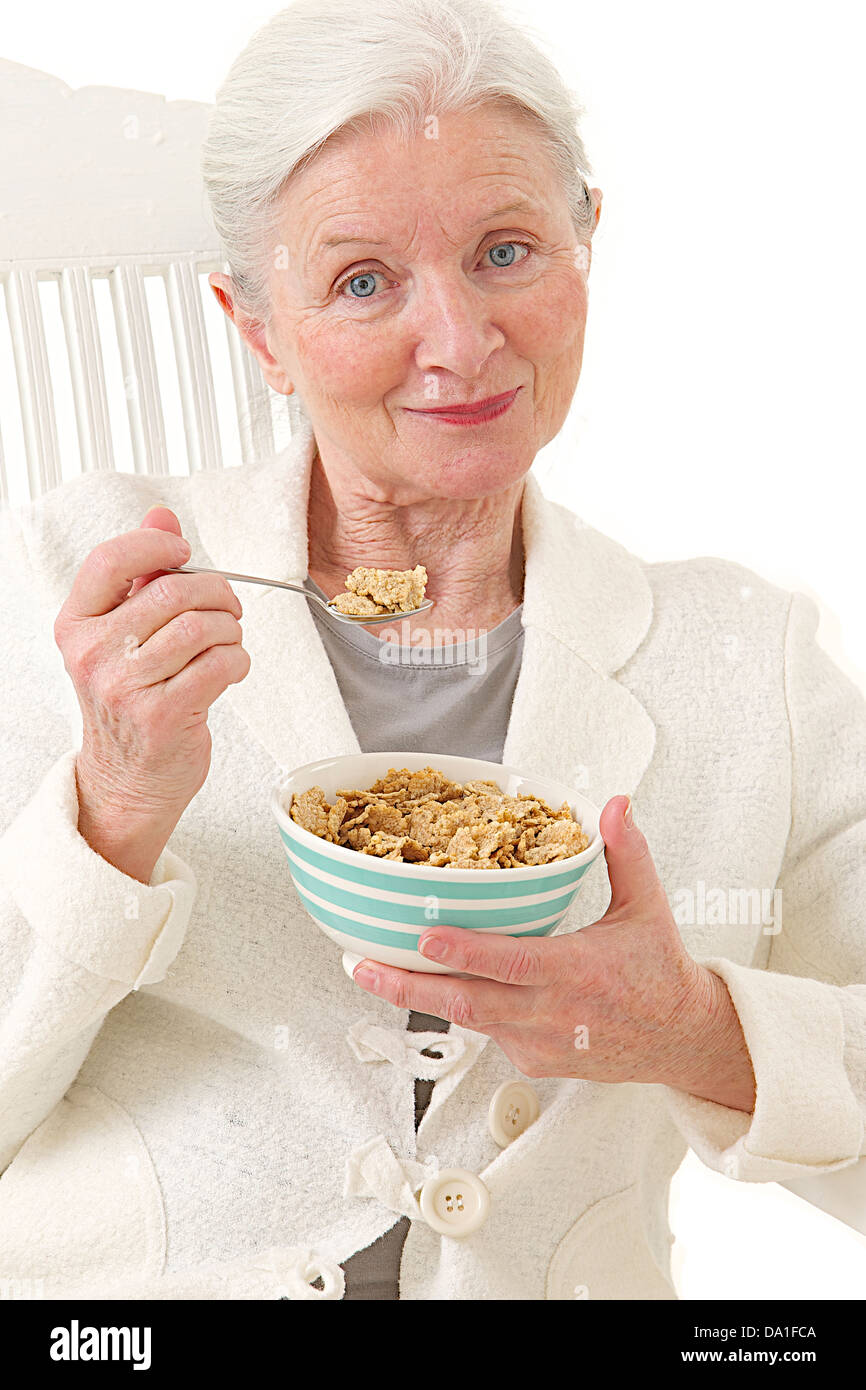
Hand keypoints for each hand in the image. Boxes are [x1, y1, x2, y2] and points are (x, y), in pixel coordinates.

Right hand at [54, 506, 250, 879]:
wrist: (128, 781)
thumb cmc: (131, 702)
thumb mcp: (122, 636)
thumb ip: (142, 576)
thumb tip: (162, 516)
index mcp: (77, 625)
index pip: (110, 560)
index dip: (156, 544)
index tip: (184, 553)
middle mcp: (94, 654)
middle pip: (174, 591)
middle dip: (217, 593)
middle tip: (228, 608)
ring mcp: (126, 687)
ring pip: (204, 626)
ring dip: (232, 630)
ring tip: (228, 642)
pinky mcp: (164, 715)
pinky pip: (222, 664)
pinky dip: (239, 661)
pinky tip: (230, 670)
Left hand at [352, 796, 756, 1112]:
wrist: (681, 1039)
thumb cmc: (659, 971)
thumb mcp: (648, 907)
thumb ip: (627, 853)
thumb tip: (615, 804)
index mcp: (578, 971)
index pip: (512, 962)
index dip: (465, 952)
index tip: (422, 937)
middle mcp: (553, 1014)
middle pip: (468, 1003)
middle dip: (408, 987)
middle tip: (361, 965)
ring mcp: (539, 1044)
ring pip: (469, 1020)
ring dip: (419, 998)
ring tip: (370, 972)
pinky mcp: (533, 1061)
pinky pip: (487, 1032)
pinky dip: (460, 1007)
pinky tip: (431, 985)